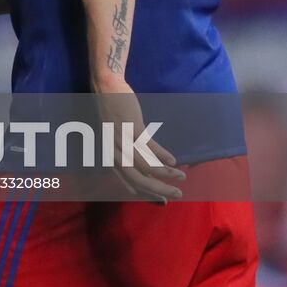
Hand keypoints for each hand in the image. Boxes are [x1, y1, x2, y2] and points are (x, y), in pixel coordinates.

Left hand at [94, 81, 184, 203]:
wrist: (105, 86)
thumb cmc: (110, 111)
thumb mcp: (113, 137)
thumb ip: (126, 152)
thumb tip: (146, 168)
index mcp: (109, 156)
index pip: (129, 183)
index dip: (147, 194)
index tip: (162, 201)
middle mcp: (114, 151)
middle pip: (138, 179)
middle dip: (159, 190)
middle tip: (177, 195)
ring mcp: (122, 139)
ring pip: (146, 165)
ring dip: (166, 174)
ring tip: (181, 177)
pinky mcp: (130, 127)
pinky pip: (149, 146)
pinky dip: (163, 156)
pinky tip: (174, 161)